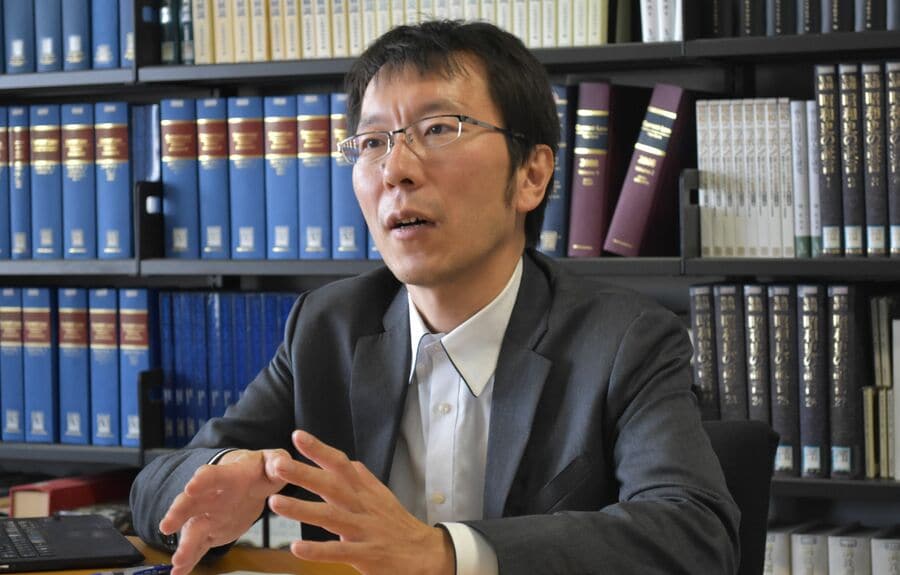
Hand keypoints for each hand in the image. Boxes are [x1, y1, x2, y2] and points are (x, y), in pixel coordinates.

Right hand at [159, 448, 291, 574]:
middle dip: (179, 513)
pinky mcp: (211, 533)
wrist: (247, 482)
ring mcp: (209, 516)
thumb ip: (278, 462)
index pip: (213, 475)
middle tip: (167, 525)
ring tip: (177, 560)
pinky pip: (198, 547)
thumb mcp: (272, 462)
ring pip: (193, 529)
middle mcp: (212, 496)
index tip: (191, 487)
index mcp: (228, 475)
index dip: (202, 480)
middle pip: (191, 502)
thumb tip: (281, 465)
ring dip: (185, 544)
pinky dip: (189, 560)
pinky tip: (178, 573)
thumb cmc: (258, 470)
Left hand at [267, 430, 455, 574]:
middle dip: (303, 474)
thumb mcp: (381, 496)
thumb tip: (345, 461)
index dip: (320, 450)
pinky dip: (317, 550)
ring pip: (330, 517)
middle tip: (277, 464)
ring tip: (275, 503)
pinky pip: (339, 552)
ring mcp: (364, 530)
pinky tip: (296, 548)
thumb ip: (362, 479)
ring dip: (302, 509)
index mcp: (365, 491)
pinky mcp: (366, 555)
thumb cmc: (397, 524)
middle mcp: (363, 506)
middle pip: (331, 486)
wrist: (426, 553)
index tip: (297, 436)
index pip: (341, 464)